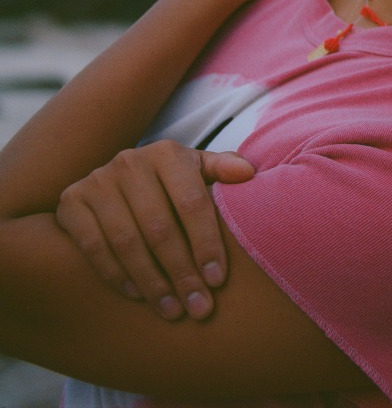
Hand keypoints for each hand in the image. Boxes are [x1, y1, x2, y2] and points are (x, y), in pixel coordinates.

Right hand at [56, 140, 254, 320]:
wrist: (116, 176)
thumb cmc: (172, 180)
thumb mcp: (197, 169)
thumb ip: (222, 170)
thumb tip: (247, 174)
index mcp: (168, 153)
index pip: (192, 203)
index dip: (206, 243)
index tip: (218, 280)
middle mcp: (130, 163)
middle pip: (160, 228)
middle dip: (182, 272)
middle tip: (198, 307)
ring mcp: (96, 182)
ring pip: (127, 242)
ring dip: (151, 282)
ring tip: (172, 310)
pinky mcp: (70, 202)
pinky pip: (93, 247)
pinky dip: (116, 275)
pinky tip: (138, 296)